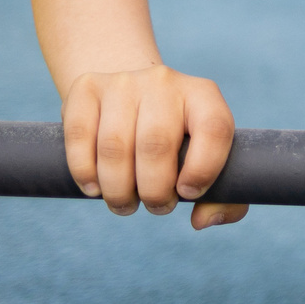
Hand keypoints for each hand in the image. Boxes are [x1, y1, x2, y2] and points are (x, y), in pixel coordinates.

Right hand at [62, 65, 245, 230]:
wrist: (130, 95)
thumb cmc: (176, 140)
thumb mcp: (208, 158)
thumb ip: (224, 198)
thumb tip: (202, 221)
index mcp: (204, 95)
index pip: (214, 129)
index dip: (203, 170)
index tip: (187, 195)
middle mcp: (164, 82)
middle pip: (156, 144)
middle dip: (154, 191)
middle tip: (155, 207)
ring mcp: (123, 82)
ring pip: (115, 146)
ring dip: (117, 189)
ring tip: (124, 204)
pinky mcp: (86, 88)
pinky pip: (80, 136)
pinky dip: (84, 172)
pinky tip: (94, 189)